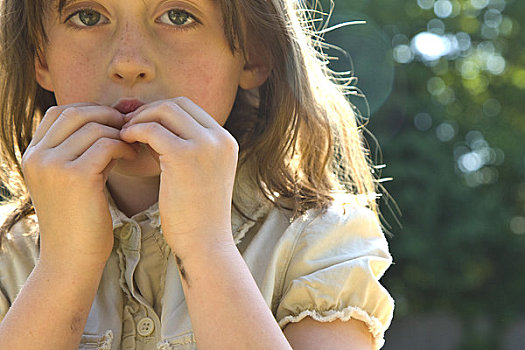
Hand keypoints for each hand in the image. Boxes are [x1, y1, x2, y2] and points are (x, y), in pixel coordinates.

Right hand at [22, 103, 136, 270]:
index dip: (90, 110)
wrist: (72, 258)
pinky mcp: (75, 176)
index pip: (59, 113)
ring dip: (119, 133)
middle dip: (107, 115)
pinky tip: (133, 156)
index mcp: (32, 155)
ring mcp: (53, 165)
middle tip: (129, 127)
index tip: (113, 122)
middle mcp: (37, 156)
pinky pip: (106, 144)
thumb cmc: (79, 221)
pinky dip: (124, 146)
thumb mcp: (72, 180)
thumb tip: (110, 122)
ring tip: (133, 146)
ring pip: (94, 127)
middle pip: (76, 112)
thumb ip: (82, 150)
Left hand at [120, 97, 237, 251]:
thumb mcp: (196, 174)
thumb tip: (150, 125)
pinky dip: (134, 131)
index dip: (161, 111)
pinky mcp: (186, 156)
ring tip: (124, 134)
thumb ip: (181, 147)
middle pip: (177, 104)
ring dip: (140, 119)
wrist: (205, 244)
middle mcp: (220, 138)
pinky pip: (152, 130)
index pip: (189, 108)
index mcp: (225, 141)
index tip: (141, 123)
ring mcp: (206, 146)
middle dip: (149, 110)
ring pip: (164, 111)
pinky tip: (124, 143)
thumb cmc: (195, 215)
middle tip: (128, 125)